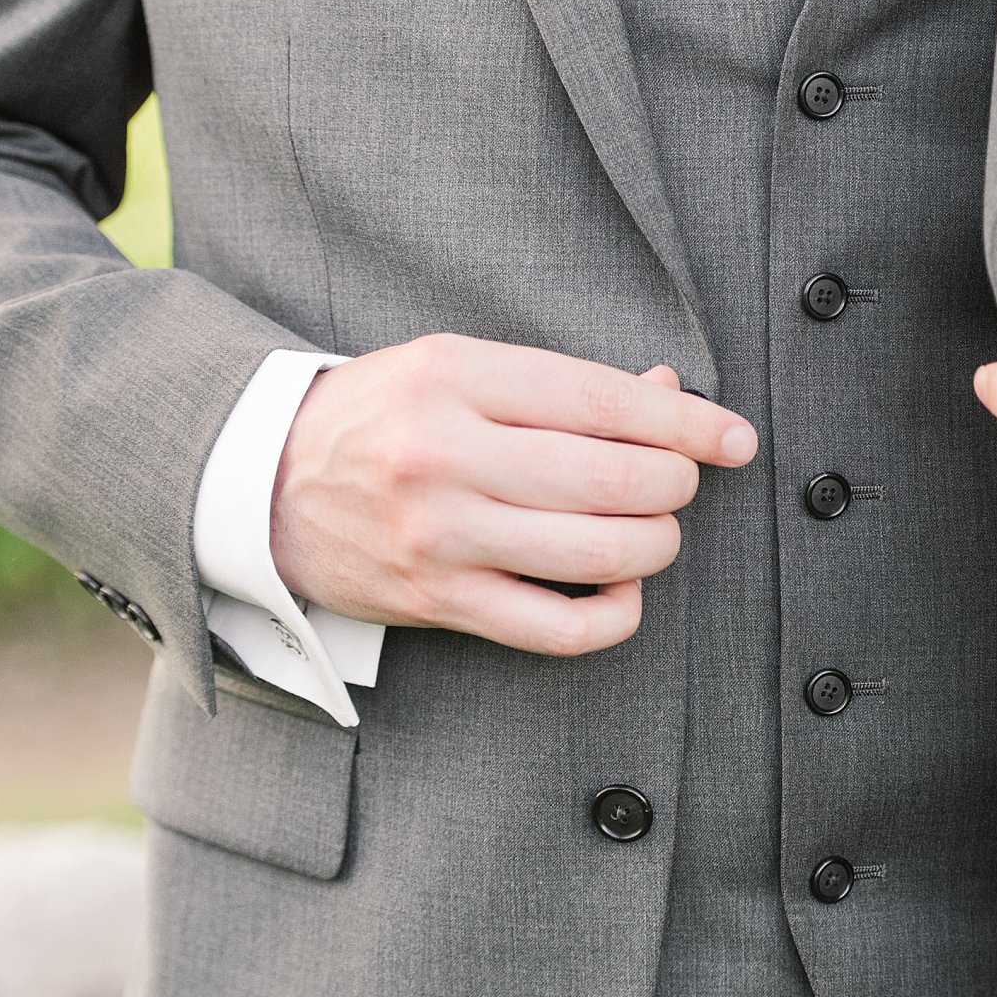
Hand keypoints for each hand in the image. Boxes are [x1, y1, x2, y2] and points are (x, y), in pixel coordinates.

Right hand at [269, 333, 757, 654]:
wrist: (261, 484)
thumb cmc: (382, 416)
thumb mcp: (455, 367)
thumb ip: (559, 384)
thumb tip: (668, 394)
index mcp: (453, 376)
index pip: (603, 400)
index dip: (687, 424)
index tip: (735, 438)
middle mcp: (444, 455)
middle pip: (615, 480)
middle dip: (677, 485)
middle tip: (682, 483)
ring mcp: (439, 536)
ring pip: (600, 554)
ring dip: (658, 544)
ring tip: (655, 530)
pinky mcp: (437, 604)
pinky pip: (561, 628)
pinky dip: (617, 614)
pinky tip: (623, 590)